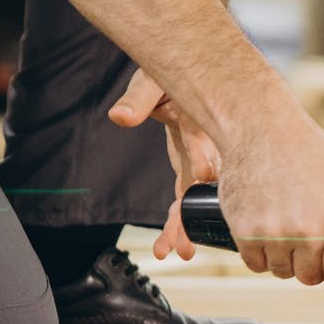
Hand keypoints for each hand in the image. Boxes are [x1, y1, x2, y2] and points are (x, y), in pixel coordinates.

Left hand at [108, 69, 220, 262]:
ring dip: (186, 224)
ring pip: (194, 195)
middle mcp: (205, 142)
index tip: (204, 175)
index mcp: (197, 118)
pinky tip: (167, 244)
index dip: (204, 154)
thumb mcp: (152, 78)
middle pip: (202, 181)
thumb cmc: (172, 70)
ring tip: (179, 253)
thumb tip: (119, 116)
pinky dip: (179, 218)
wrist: (189, 71)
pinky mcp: (191, 163)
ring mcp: (200, 155)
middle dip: (195, 212)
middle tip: (188, 243)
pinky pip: (186, 194)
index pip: (201, 138)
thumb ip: (137, 98)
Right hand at [217, 118, 323, 305]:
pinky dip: (260, 252)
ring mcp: (275, 233)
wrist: (262, 130)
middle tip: (309, 234)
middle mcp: (308, 230)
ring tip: (287, 222)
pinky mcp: (245, 232)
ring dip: (286, 256)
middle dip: (312, 263)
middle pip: (311, 278)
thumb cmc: (310, 151)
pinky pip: (256, 264)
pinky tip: (267, 225)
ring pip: (283, 270)